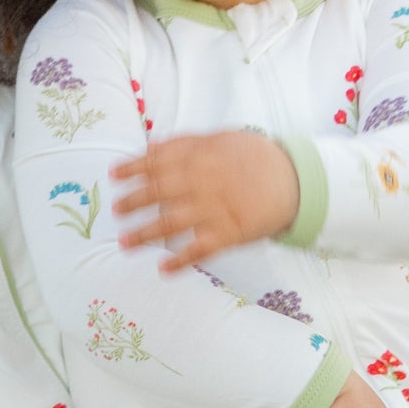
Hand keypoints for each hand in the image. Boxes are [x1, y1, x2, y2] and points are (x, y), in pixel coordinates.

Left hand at [110, 130, 301, 269]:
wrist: (294, 180)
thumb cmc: (256, 157)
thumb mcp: (221, 139)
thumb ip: (185, 143)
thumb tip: (151, 147)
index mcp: (198, 156)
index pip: (156, 161)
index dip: (132, 168)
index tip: (113, 175)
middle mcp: (200, 182)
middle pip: (157, 193)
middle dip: (132, 202)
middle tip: (116, 210)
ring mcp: (213, 209)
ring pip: (170, 223)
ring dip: (144, 234)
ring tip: (124, 243)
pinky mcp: (228, 233)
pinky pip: (199, 249)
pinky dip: (180, 260)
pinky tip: (164, 268)